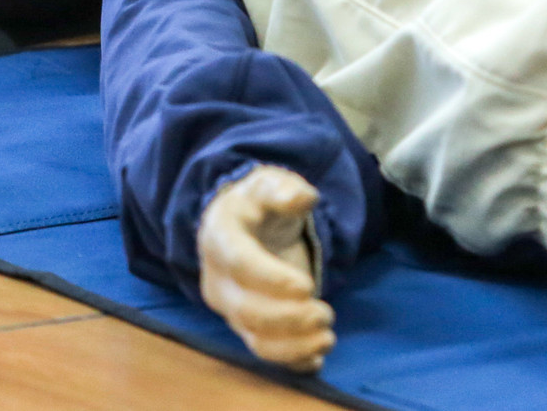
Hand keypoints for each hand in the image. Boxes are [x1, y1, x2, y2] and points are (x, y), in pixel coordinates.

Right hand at [198, 165, 335, 373]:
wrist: (248, 226)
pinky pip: (265, 353)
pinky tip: (316, 359)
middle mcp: (219, 280)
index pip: (239, 264)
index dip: (271, 280)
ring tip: (327, 337)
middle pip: (246, 311)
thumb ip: (284, 188)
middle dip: (288, 318)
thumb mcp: (270, 184)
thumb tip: (301, 198)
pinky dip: (291, 362)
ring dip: (292, 346)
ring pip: (254, 340)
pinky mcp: (248, 328)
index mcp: (220, 238)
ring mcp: (232, 309)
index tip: (308, 286)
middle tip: (325, 313)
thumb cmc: (259, 204)